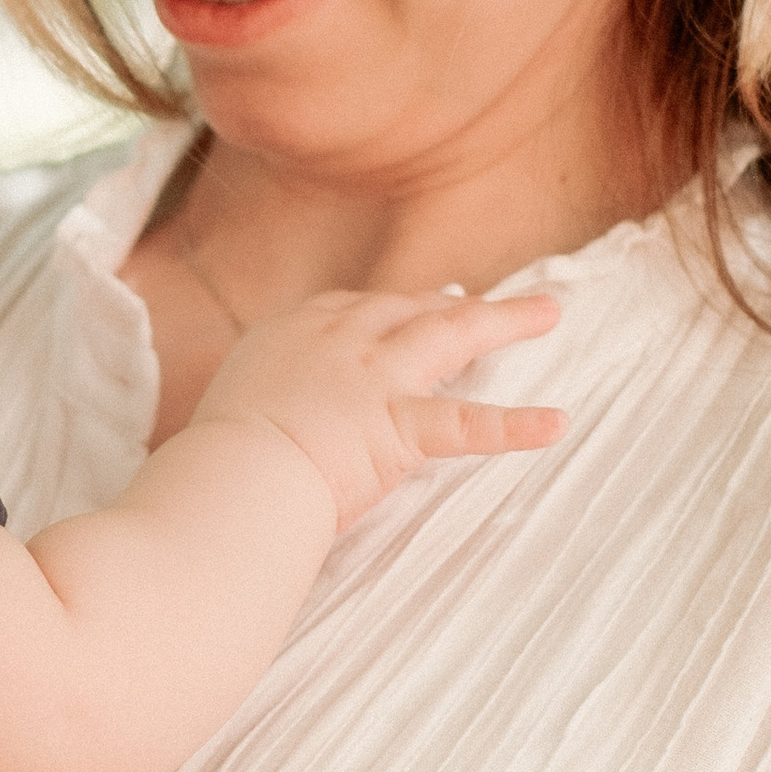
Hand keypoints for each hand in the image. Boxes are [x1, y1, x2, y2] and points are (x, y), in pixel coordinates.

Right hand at [186, 287, 563, 528]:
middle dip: (451, 302)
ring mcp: (374, 378)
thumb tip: (244, 435)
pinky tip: (556, 423)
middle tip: (483, 302)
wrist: (232, 469)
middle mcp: (339, 341)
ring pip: (451, 334)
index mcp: (291, 335)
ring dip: (503, 321)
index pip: (351, 309)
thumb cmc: (214, 456)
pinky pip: (467, 425)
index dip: (388, 309)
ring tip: (548, 312)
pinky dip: (515, 425)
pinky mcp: (399, 425)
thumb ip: (251, 408)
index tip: (411, 307)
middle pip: (408, 307)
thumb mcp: (225, 411)